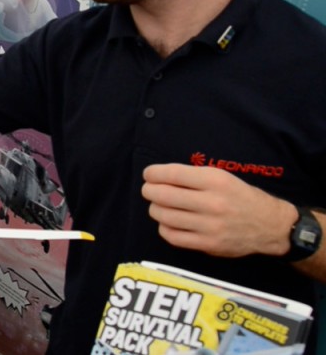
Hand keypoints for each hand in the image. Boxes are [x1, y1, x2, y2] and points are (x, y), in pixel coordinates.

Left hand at [142, 163, 296, 257]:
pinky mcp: (208, 245)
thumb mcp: (223, 177)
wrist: (270, 226)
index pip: (173, 174)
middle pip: (163, 195)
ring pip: (164, 216)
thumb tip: (159, 177)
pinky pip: (172, 236)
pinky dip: (164, 227)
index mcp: (216, 181)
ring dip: (155, 209)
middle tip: (149, 190)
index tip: (149, 174)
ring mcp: (210, 226)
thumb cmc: (241, 197)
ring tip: (159, 206)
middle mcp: (212, 203)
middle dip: (149, 191)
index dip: (154, 173)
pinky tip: (169, 222)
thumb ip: (193, 176)